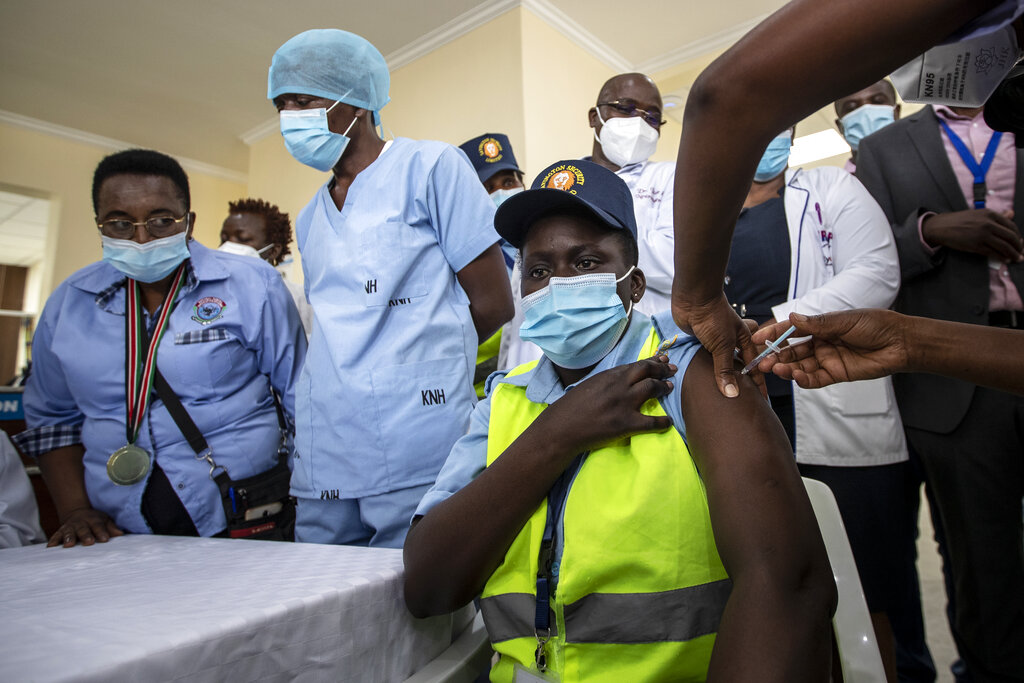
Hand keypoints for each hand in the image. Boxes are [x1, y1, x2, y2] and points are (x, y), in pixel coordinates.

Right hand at [47, 507, 123, 547]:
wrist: (77, 513)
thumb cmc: (95, 520)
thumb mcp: (105, 520)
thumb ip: (111, 528)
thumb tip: (120, 534)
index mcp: (93, 520)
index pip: (98, 526)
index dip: (102, 532)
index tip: (105, 539)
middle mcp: (80, 523)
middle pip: (83, 529)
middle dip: (85, 535)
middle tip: (89, 542)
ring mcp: (69, 527)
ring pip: (69, 532)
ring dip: (68, 538)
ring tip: (69, 545)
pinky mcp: (60, 531)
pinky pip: (56, 536)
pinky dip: (53, 541)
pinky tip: (50, 547)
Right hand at [539, 355, 676, 453]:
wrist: (561, 428)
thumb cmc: (570, 407)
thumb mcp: (588, 385)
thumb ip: (607, 381)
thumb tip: (622, 379)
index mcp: (609, 375)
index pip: (636, 364)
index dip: (652, 361)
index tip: (662, 359)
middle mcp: (619, 386)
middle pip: (648, 371)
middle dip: (662, 369)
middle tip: (671, 370)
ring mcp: (624, 404)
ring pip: (652, 388)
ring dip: (664, 387)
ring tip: (670, 388)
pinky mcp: (626, 424)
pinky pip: (651, 422)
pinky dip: (663, 422)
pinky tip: (669, 422)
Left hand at [672, 292, 759, 397]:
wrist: (692, 300)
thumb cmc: (713, 318)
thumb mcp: (723, 345)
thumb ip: (725, 370)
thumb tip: (732, 394)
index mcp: (744, 340)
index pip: (754, 366)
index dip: (758, 382)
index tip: (761, 400)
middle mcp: (732, 343)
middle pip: (739, 366)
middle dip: (741, 382)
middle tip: (742, 401)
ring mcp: (716, 343)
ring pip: (721, 365)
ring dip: (722, 377)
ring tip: (724, 397)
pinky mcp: (701, 343)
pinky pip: (706, 362)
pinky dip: (707, 371)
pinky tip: (706, 383)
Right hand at [752, 310, 908, 388]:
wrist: (901, 343)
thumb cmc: (876, 326)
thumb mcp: (845, 320)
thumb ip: (817, 324)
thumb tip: (792, 317)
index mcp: (820, 326)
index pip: (791, 330)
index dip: (773, 333)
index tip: (757, 338)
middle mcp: (820, 343)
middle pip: (791, 351)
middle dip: (775, 355)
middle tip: (761, 361)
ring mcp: (826, 359)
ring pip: (799, 366)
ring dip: (786, 368)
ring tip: (775, 369)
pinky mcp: (835, 374)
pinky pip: (814, 379)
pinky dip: (802, 379)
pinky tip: (794, 377)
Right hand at [922, 209, 1023, 261]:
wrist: (941, 227)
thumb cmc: (959, 220)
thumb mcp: (979, 214)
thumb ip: (996, 215)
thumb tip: (1011, 213)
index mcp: (990, 214)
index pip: (1011, 226)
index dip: (1018, 236)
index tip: (1019, 242)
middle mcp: (988, 223)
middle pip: (1010, 237)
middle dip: (1018, 246)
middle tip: (1020, 252)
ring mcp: (982, 235)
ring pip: (1004, 246)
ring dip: (1012, 254)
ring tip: (1016, 258)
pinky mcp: (976, 245)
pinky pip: (993, 253)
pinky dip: (1001, 257)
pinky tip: (1005, 260)